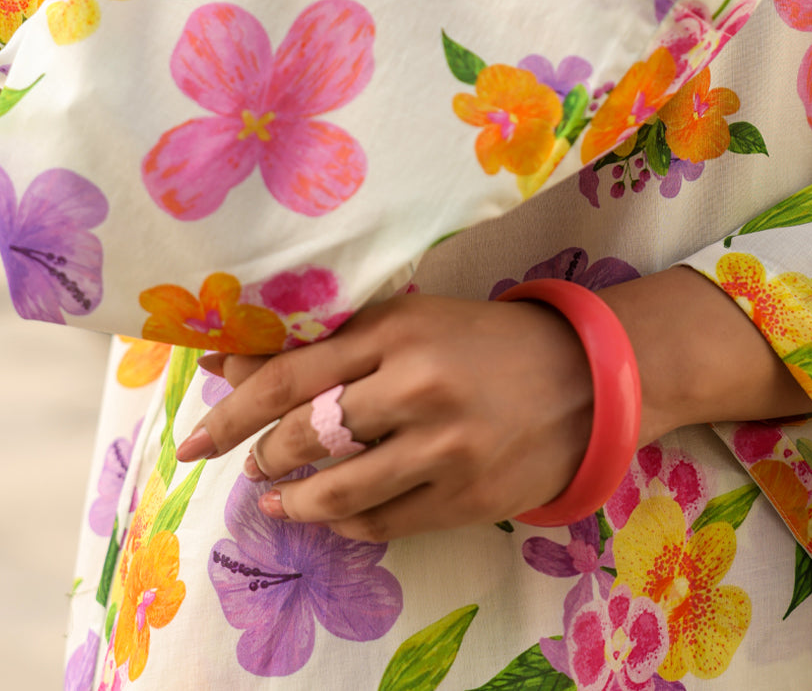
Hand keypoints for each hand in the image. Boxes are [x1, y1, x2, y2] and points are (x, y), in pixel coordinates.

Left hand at [183, 292, 593, 542]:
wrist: (582, 379)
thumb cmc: (482, 341)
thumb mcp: (411, 320)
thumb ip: (331, 343)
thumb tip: (234, 364)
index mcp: (398, 330)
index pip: (292, 376)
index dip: (234, 409)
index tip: (195, 438)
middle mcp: (417, 387)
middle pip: (306, 437)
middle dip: (263, 456)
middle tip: (251, 462)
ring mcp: (443, 448)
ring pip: (337, 492)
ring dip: (292, 502)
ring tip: (277, 497)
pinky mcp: (465, 497)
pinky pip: (380, 524)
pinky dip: (343, 525)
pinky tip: (332, 514)